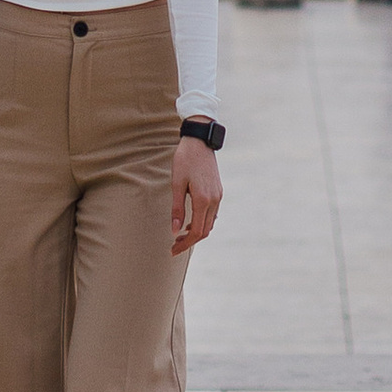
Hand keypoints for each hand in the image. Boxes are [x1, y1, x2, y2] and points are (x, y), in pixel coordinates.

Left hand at [171, 137, 221, 252]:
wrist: (200, 140)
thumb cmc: (185, 160)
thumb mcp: (176, 183)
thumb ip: (177, 209)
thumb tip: (175, 231)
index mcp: (203, 200)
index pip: (197, 232)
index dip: (185, 245)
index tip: (173, 251)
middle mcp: (214, 200)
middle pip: (205, 231)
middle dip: (190, 241)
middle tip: (174, 245)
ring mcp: (218, 195)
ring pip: (210, 223)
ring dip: (196, 232)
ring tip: (180, 234)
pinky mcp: (218, 190)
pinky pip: (212, 213)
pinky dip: (202, 221)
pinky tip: (191, 220)